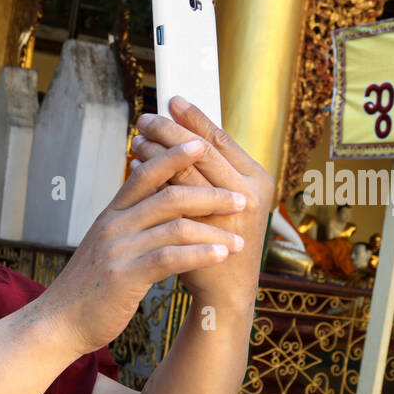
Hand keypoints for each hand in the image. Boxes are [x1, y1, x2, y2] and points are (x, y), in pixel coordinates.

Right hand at [35, 136, 248, 357]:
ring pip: (175, 225)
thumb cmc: (88, 287)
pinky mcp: (125, 277)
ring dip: (214, 230)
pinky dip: (201, 254)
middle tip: (241, 199)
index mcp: (110, 215)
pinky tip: (221, 256)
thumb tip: (157, 207)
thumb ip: (127, 224)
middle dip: (211, 194)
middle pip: (168, 194)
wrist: (59, 322)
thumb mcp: (104, 246)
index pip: (145, 173)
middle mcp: (113, 225)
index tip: (203, 144)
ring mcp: (118, 249)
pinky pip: (170, 257)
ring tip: (240, 239)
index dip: (175, 155)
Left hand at [130, 96, 273, 305]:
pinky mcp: (209, 233)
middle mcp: (250, 194)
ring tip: (136, 141)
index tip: (172, 100)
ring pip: (187, 171)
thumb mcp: (225, 202)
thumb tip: (183, 136)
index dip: (195, 118)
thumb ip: (212, 173)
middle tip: (145, 118)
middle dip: (171, 130)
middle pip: (203, 150)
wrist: (225, 294)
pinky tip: (135, 171)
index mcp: (258, 180)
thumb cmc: (220, 242)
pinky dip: (153, 181)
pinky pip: (174, 199)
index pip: (222, 139)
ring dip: (158, 152)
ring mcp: (230, 215)